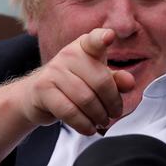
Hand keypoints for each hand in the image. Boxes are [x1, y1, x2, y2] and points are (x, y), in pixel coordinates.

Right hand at [17, 28, 134, 134]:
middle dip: (112, 103)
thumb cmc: (71, 84)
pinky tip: (88, 128)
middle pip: (100, 81)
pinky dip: (83, 124)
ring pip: (85, 99)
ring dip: (98, 116)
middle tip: (114, 113)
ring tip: (101, 121)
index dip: (102, 38)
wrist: (36, 95)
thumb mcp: (96, 78)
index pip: (95, 40)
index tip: (109, 37)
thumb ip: (116, 80)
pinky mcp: (42, 89)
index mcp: (85, 47)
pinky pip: (69, 111)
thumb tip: (129, 82)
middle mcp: (69, 54)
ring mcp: (54, 70)